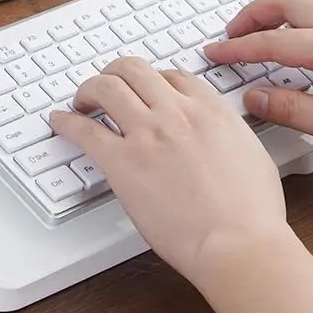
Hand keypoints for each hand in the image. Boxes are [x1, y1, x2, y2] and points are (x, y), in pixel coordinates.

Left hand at [50, 58, 286, 283]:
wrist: (239, 242)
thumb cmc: (252, 213)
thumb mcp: (253, 155)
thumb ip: (231, 137)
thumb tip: (224, 139)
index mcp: (210, 110)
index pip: (174, 76)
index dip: (154, 80)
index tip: (146, 91)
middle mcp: (177, 113)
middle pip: (135, 70)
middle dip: (116, 73)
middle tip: (108, 86)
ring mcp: (148, 134)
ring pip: (107, 87)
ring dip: (90, 89)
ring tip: (82, 101)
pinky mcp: (123, 163)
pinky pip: (84, 131)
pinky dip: (67, 122)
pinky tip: (60, 123)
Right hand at [204, 0, 312, 158]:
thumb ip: (291, 109)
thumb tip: (255, 97)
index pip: (268, 42)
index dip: (235, 48)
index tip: (214, 52)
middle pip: (284, 0)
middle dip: (251, 13)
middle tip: (232, 31)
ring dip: (277, 5)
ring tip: (261, 24)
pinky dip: (303, 7)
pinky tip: (305, 27)